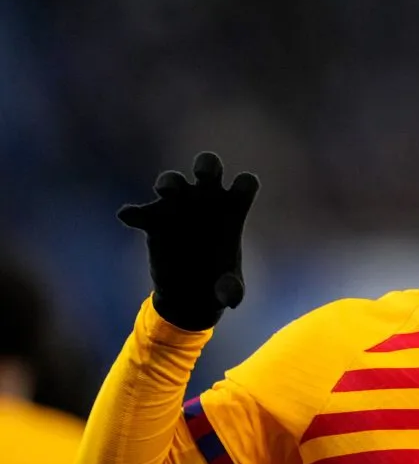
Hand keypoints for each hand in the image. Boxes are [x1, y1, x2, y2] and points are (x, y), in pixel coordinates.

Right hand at [118, 152, 259, 329]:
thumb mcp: (227, 291)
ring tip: (166, 192)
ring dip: (169, 182)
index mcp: (233, 210)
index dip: (244, 184)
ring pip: (172, 180)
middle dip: (206, 165)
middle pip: (208, 165)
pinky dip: (135, 213)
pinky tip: (130, 216)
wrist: (188, 295)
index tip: (237, 198)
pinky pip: (141, 211)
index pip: (245, 183)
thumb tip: (230, 298)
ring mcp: (179, 207)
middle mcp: (207, 201)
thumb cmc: (216, 285)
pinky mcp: (154, 221)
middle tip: (204, 177)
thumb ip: (231, 290)